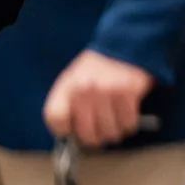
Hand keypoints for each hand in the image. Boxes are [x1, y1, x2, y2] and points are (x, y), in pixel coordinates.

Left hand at [42, 51, 156, 146]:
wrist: (125, 46)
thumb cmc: (97, 67)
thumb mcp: (73, 79)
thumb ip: (68, 103)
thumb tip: (70, 133)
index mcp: (67, 85)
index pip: (55, 118)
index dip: (63, 130)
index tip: (71, 131)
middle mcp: (85, 90)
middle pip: (86, 132)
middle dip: (94, 138)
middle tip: (99, 135)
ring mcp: (108, 92)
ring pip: (109, 131)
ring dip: (113, 133)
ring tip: (114, 127)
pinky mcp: (129, 93)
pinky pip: (128, 123)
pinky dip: (128, 125)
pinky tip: (126, 119)